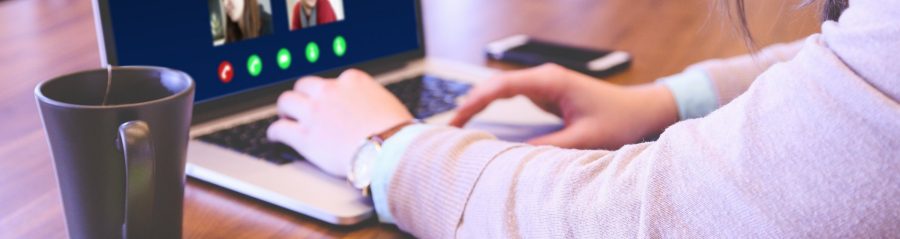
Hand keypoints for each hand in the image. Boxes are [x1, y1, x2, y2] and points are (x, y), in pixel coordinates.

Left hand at [267, 69, 412, 176]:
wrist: (390, 150)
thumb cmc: (396, 132)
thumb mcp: (387, 104)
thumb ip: (372, 101)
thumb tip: (373, 110)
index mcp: (352, 80)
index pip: (333, 81)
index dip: (329, 93)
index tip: (329, 101)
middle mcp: (330, 91)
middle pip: (305, 85)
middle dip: (303, 95)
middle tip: (302, 106)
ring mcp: (315, 112)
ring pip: (287, 101)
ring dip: (285, 109)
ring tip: (285, 117)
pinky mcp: (304, 136)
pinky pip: (280, 129)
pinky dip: (275, 132)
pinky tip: (275, 136)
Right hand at [451, 64, 678, 149]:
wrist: (641, 110)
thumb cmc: (619, 119)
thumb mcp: (583, 139)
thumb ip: (548, 147)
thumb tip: (513, 156)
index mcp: (551, 81)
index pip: (502, 86)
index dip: (475, 102)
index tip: (457, 119)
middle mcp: (544, 78)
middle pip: (495, 85)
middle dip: (470, 103)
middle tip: (449, 127)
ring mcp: (544, 84)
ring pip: (501, 90)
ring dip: (479, 104)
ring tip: (457, 125)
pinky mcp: (546, 93)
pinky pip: (511, 97)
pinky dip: (493, 107)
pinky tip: (479, 119)